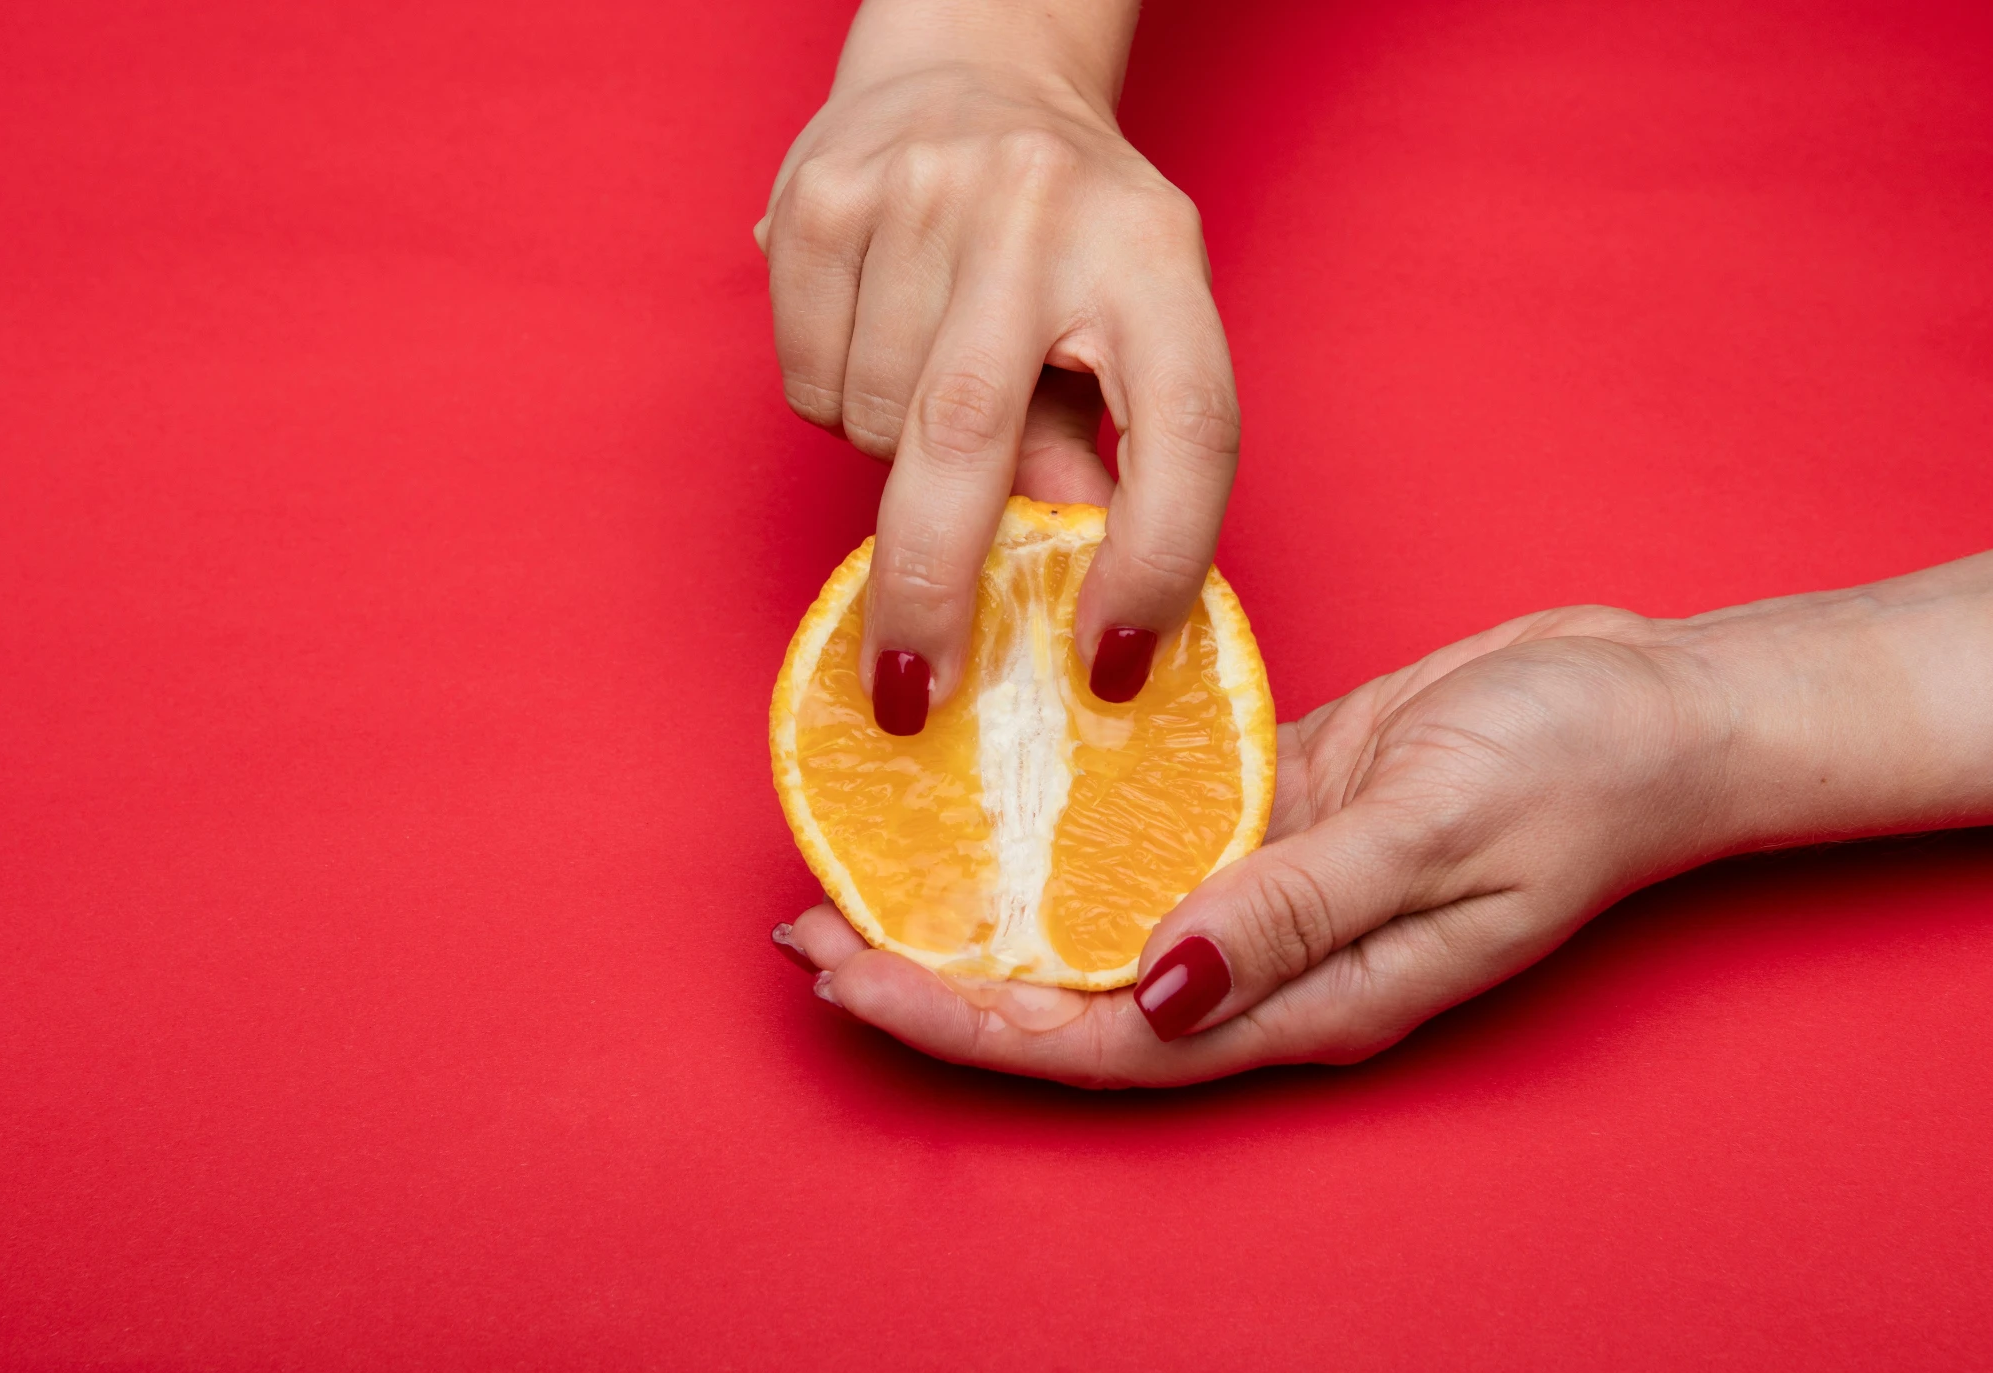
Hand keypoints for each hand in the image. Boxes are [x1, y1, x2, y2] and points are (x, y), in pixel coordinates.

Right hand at [758, 1, 1238, 724]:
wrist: (974, 61)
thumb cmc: (1070, 232)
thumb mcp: (1130, 325)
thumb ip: (1106, 459)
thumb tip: (1073, 606)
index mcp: (1154, 252)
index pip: (1185, 429)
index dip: (1155, 563)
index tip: (1110, 668)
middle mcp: (1041, 209)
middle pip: (971, 442)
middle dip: (935, 588)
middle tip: (917, 691)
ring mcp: (920, 194)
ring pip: (875, 426)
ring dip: (891, 459)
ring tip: (927, 381)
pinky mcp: (819, 199)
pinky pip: (808, 384)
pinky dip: (831, 399)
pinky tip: (871, 335)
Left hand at [776, 606, 1738, 1086]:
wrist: (1654, 708)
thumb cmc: (1573, 768)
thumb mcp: (1437, 828)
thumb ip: (1298, 909)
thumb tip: (1157, 985)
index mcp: (1305, 1001)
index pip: (1102, 1041)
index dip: (968, 1019)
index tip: (850, 978)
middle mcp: (1265, 968)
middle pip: (1069, 1003)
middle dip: (933, 982)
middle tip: (804, 937)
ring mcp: (1261, 898)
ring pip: (1089, 931)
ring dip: (976, 917)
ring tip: (858, 884)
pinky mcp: (1266, 821)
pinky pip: (1134, 848)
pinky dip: (1047, 842)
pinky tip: (978, 816)